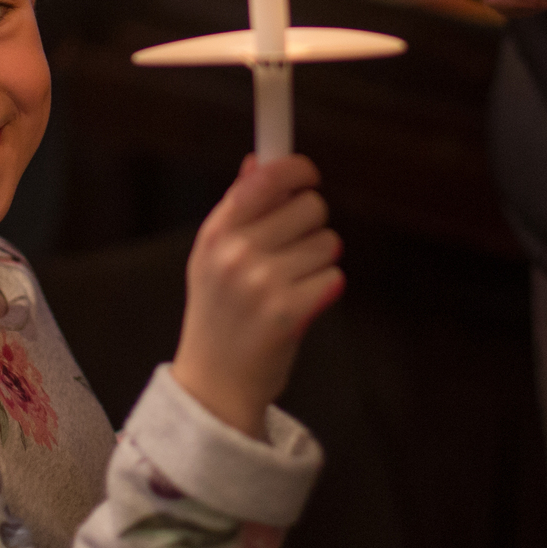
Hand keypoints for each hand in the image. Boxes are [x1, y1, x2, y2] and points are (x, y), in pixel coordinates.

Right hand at [172, 154, 342, 440]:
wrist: (215, 385)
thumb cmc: (219, 316)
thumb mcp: (212, 258)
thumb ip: (237, 208)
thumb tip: (260, 162)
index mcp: (215, 233)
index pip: (266, 178)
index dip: (296, 169)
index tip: (307, 175)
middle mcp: (235, 253)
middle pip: (309, 206)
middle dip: (311, 224)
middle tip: (293, 250)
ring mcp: (262, 283)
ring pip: (328, 242)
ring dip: (319, 261)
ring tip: (291, 284)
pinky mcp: (290, 312)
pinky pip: (333, 276)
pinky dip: (324, 289)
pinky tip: (301, 304)